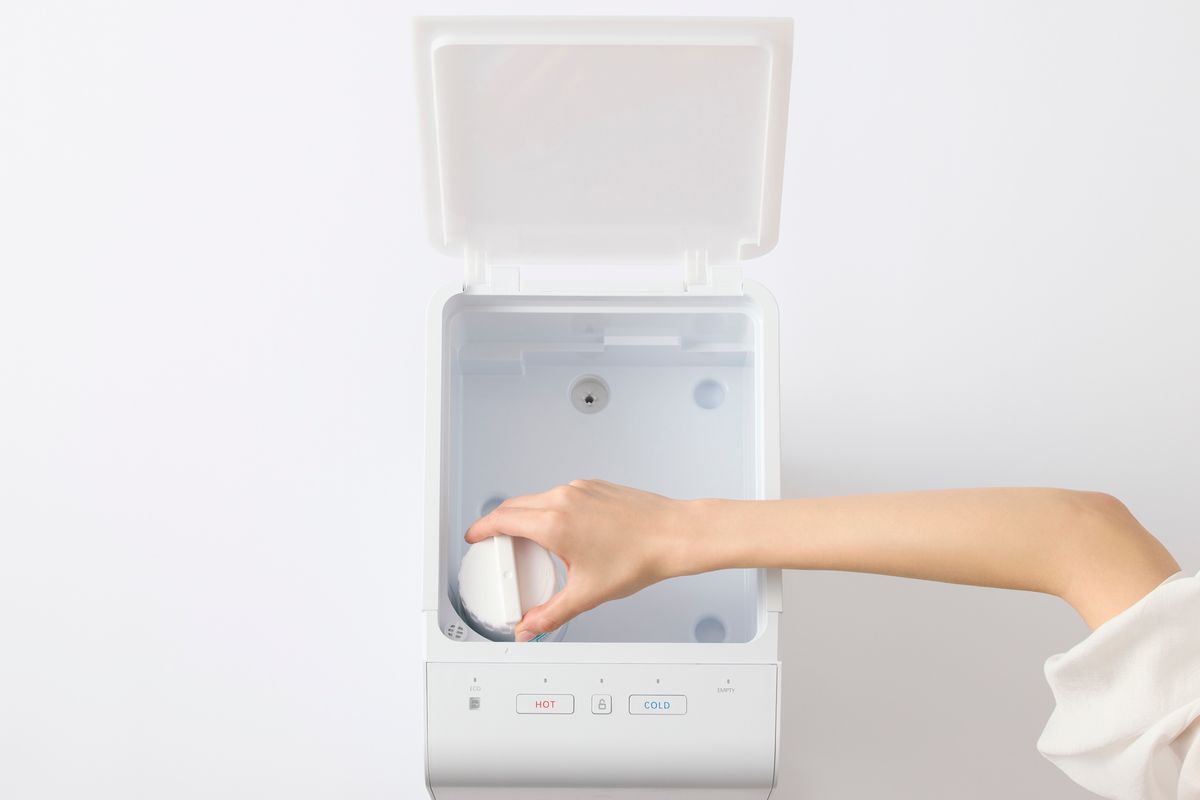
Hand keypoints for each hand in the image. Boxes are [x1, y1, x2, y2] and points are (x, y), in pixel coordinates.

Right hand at [464, 480, 695, 640]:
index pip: (501, 519)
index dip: (482, 529)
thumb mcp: (587, 594)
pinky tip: (563, 530)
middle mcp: (563, 499)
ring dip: (525, 515)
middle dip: (498, 523)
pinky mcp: (595, 486)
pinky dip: (550, 509)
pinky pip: (560, 495)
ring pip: (538, 498)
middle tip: (495, 542)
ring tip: (529, 540)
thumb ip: (551, 614)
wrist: (674, 534)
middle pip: (514, 506)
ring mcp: (580, 489)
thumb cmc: (640, 556)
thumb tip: (530, 628)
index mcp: (554, 523)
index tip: (475, 537)